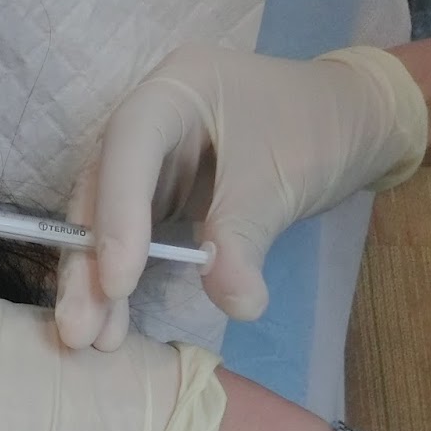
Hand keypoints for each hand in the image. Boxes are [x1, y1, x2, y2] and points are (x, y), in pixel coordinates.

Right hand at [55, 44, 428, 348]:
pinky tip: (112, 328)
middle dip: (86, 262)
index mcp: (176, 89)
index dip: (118, 213)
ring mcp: (148, 164)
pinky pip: (129, 242)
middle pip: (99, 191)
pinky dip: (121, 285)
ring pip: (103, 222)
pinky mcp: (157, 199)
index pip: (129, 147)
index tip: (120, 281)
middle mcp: (147, 124)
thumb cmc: (318, 127)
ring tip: (89, 341)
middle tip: (78, 329)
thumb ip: (246, 238)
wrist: (351, 125)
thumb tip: (234, 303)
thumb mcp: (283, 180)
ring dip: (93, 283)